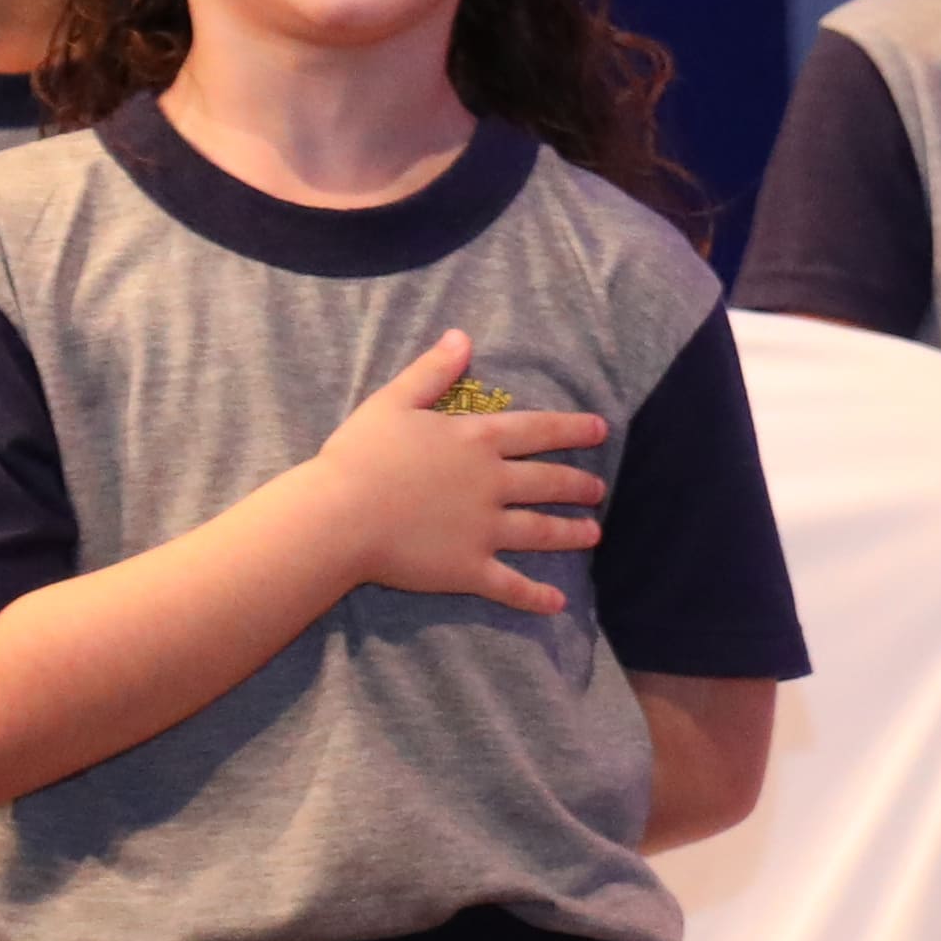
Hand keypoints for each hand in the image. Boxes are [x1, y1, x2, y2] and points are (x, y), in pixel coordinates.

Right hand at [305, 326, 611, 615]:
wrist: (339, 515)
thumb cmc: (359, 456)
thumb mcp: (393, 402)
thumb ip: (432, 371)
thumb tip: (462, 336)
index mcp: (476, 441)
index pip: (537, 431)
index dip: (572, 429)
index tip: (601, 430)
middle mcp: (491, 483)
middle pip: (548, 482)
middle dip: (579, 486)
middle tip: (599, 490)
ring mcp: (485, 529)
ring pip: (540, 531)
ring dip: (570, 534)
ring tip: (594, 534)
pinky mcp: (469, 567)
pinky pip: (510, 585)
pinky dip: (535, 597)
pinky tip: (557, 605)